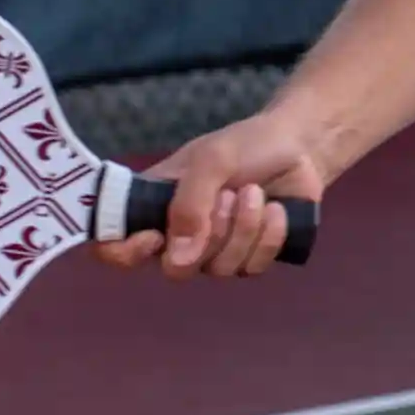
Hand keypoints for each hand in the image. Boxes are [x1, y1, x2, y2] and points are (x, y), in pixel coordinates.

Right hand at [88, 110, 324, 281]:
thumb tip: (178, 258)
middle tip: (229, 194)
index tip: (153, 236)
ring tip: (255, 192)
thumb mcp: (213, 160)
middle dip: (210, 232)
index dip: (124, 252)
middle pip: (176, 269)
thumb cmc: (246, 146)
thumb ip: (190, 203)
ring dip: (244, 227)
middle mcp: (179, 235)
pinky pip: (252, 268)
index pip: (115, 246)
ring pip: (219, 269)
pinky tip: (277, 209)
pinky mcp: (249, 258)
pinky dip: (268, 236)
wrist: (299, 147)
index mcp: (155, 205)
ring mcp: (215, 251)